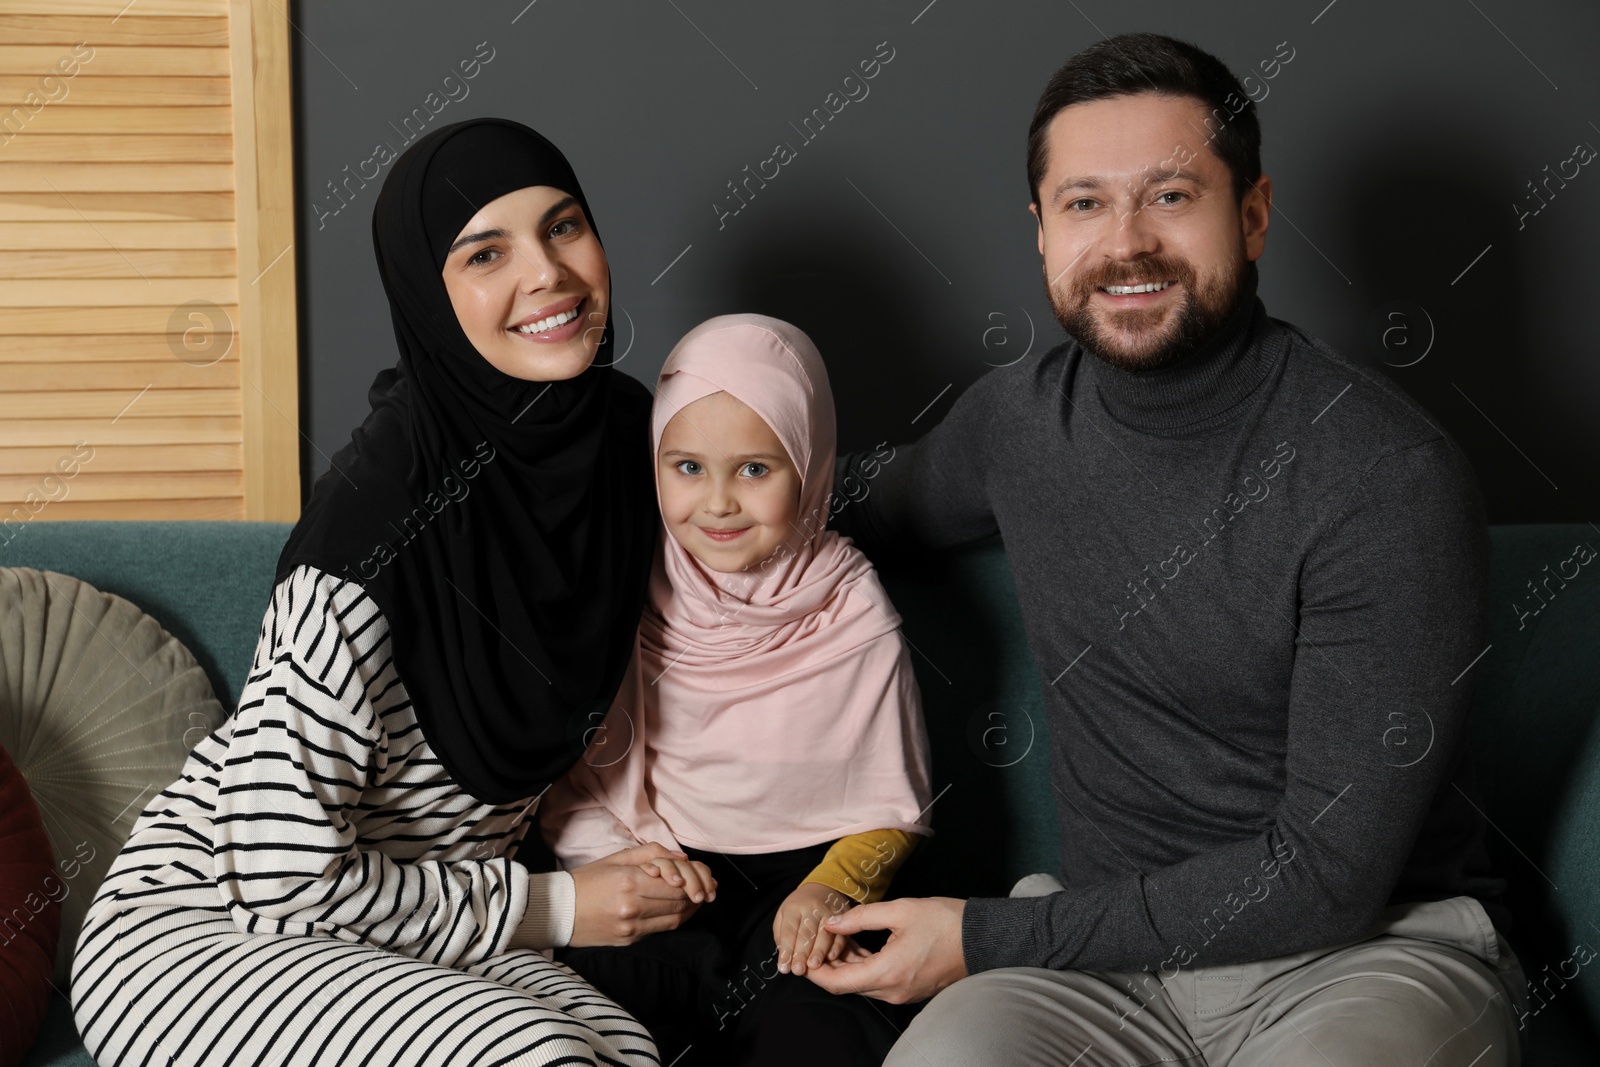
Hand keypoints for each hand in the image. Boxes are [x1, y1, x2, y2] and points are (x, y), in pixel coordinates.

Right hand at [568, 842, 705, 946]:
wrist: (557, 911)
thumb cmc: (585, 881)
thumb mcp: (616, 858)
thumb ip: (651, 853)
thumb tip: (681, 858)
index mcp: (629, 882)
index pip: (676, 883)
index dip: (695, 879)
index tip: (701, 874)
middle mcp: (632, 906)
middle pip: (680, 901)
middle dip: (698, 892)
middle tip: (706, 885)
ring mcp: (631, 927)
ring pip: (676, 918)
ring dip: (692, 907)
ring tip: (698, 897)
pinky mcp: (630, 940)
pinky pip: (662, 929)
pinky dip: (676, 918)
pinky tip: (680, 909)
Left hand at [772, 881, 854, 975]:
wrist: (823, 886)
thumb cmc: (800, 906)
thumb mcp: (783, 915)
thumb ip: (781, 935)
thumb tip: (784, 957)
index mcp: (794, 908)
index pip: (789, 931)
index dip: (786, 950)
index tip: (784, 967)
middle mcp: (811, 908)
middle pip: (806, 933)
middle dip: (802, 953)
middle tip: (798, 970)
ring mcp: (828, 911)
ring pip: (824, 933)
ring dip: (819, 951)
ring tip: (813, 966)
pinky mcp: (843, 916)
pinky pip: (841, 932)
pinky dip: (837, 946)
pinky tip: (831, 957)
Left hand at [804, 896, 967, 1003]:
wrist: (981, 938)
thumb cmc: (944, 921)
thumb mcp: (900, 910)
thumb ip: (861, 917)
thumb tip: (832, 922)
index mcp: (887, 973)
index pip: (837, 984)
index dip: (816, 972)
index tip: (804, 956)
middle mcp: (892, 990)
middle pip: (847, 985)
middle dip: (829, 964)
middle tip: (821, 938)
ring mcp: (903, 992)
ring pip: (863, 983)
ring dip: (847, 964)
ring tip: (840, 935)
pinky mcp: (911, 989)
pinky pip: (879, 982)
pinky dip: (864, 966)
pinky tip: (860, 945)